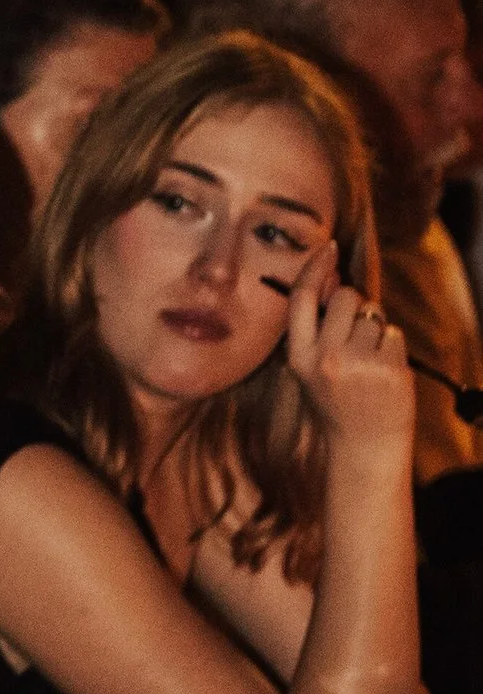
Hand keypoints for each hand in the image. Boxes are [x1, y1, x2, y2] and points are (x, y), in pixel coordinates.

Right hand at [285, 244, 414, 464]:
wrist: (364, 445)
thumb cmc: (338, 401)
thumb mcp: (311, 368)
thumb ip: (317, 327)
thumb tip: (334, 278)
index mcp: (299, 357)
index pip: (302, 299)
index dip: (316, 268)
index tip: (328, 248)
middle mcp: (326, 358)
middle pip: (344, 297)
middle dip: (354, 305)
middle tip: (354, 334)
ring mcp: (358, 363)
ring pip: (372, 314)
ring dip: (374, 329)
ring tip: (368, 359)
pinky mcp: (389, 368)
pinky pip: (393, 333)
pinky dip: (391, 347)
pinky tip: (383, 370)